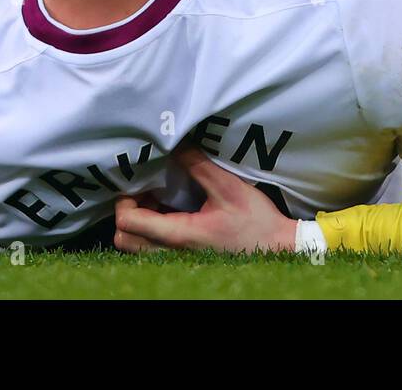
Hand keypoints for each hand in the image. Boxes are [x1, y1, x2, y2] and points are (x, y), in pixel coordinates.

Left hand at [113, 148, 296, 253]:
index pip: (128, 222)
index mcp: (179, 235)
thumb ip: (198, 165)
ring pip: (136, 245)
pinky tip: (171, 208)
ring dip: (139, 221)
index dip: (125, 200)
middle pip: (124, 238)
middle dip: (127, 212)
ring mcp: (176, 257)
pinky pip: (152, 247)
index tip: (139, 182)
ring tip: (157, 198)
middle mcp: (171, 252)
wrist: (277, 248)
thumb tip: (175, 144)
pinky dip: (151, 228)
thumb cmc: (255, 222)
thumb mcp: (229, 188)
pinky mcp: (184, 255)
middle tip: (144, 191)